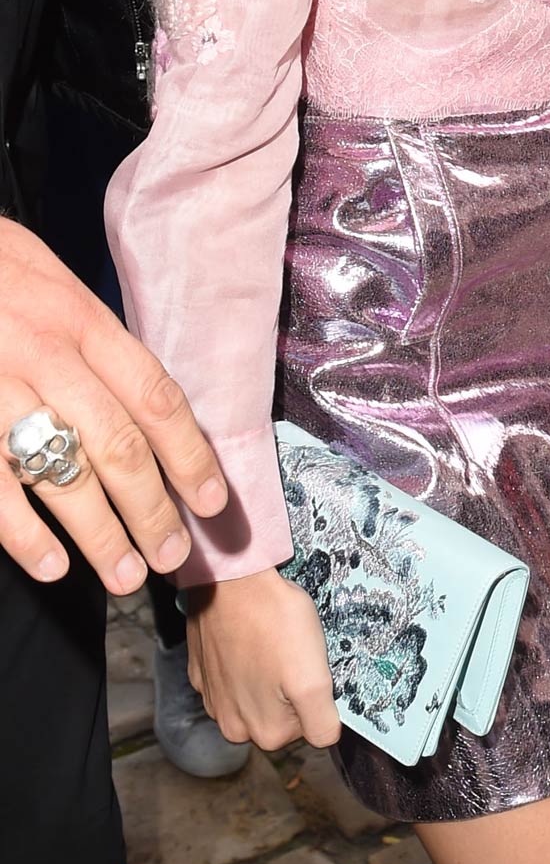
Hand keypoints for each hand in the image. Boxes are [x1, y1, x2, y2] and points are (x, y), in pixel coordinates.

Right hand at [0, 217, 225, 589]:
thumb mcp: (54, 287)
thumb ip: (95, 345)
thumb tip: (148, 407)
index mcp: (84, 322)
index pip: (156, 397)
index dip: (190, 454)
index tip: (214, 502)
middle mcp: (50, 355)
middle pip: (119, 445)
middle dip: (153, 508)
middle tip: (173, 555)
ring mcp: (0, 387)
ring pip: (64, 473)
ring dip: (101, 534)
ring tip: (126, 576)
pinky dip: (25, 533)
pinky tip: (53, 565)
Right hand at [187, 567, 339, 749]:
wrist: (231, 582)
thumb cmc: (274, 624)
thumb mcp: (314, 678)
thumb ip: (322, 722)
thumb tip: (327, 738)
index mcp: (265, 733)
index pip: (308, 727)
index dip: (316, 696)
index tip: (308, 667)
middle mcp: (233, 727)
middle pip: (282, 715)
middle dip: (291, 688)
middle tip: (291, 652)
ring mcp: (214, 701)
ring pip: (257, 696)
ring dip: (266, 676)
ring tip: (270, 643)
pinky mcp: (201, 675)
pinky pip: (233, 678)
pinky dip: (243, 663)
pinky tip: (248, 640)